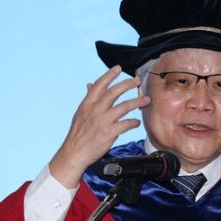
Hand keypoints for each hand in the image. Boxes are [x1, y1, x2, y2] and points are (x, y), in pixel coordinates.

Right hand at [49, 66, 149, 188]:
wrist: (74, 152)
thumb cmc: (78, 134)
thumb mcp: (80, 113)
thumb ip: (88, 98)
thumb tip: (89, 84)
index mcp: (87, 104)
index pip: (99, 84)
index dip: (109, 75)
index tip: (118, 68)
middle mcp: (96, 110)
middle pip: (114, 92)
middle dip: (128, 84)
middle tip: (137, 80)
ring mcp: (103, 121)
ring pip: (124, 106)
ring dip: (137, 101)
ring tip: (146, 100)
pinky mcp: (109, 133)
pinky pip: (126, 124)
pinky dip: (134, 122)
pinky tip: (137, 122)